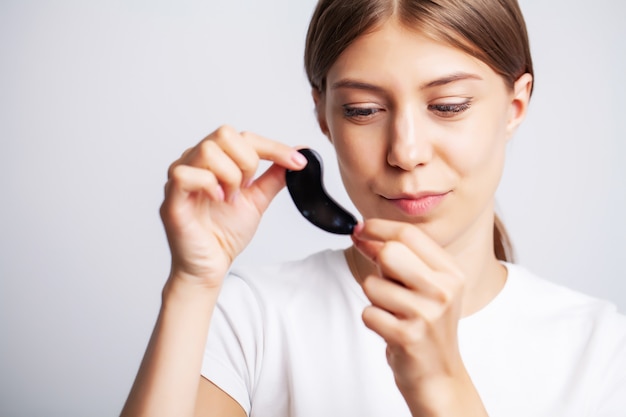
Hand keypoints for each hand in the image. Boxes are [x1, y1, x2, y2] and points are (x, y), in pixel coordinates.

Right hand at [160, 125, 306, 288]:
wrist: (210, 266)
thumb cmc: (224, 235)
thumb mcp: (257, 200)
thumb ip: (274, 177)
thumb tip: (298, 156)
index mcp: (214, 160)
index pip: (243, 137)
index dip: (273, 147)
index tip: (297, 162)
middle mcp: (194, 162)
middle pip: (224, 134)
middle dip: (246, 161)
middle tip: (246, 188)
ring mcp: (180, 177)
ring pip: (207, 150)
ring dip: (229, 175)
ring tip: (230, 198)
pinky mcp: (171, 197)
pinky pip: (185, 174)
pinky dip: (208, 185)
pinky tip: (218, 200)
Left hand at [352, 219, 486, 414]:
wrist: (439, 375)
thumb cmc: (428, 327)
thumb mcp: (425, 286)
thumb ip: (398, 258)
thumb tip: (363, 234)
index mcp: (451, 272)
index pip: (408, 234)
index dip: (378, 228)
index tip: (360, 228)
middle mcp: (444, 290)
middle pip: (389, 253)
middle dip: (376, 263)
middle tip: (383, 278)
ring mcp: (427, 314)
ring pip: (372, 285)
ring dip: (375, 298)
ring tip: (394, 312)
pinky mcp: (408, 336)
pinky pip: (368, 313)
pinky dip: (373, 320)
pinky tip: (391, 329)